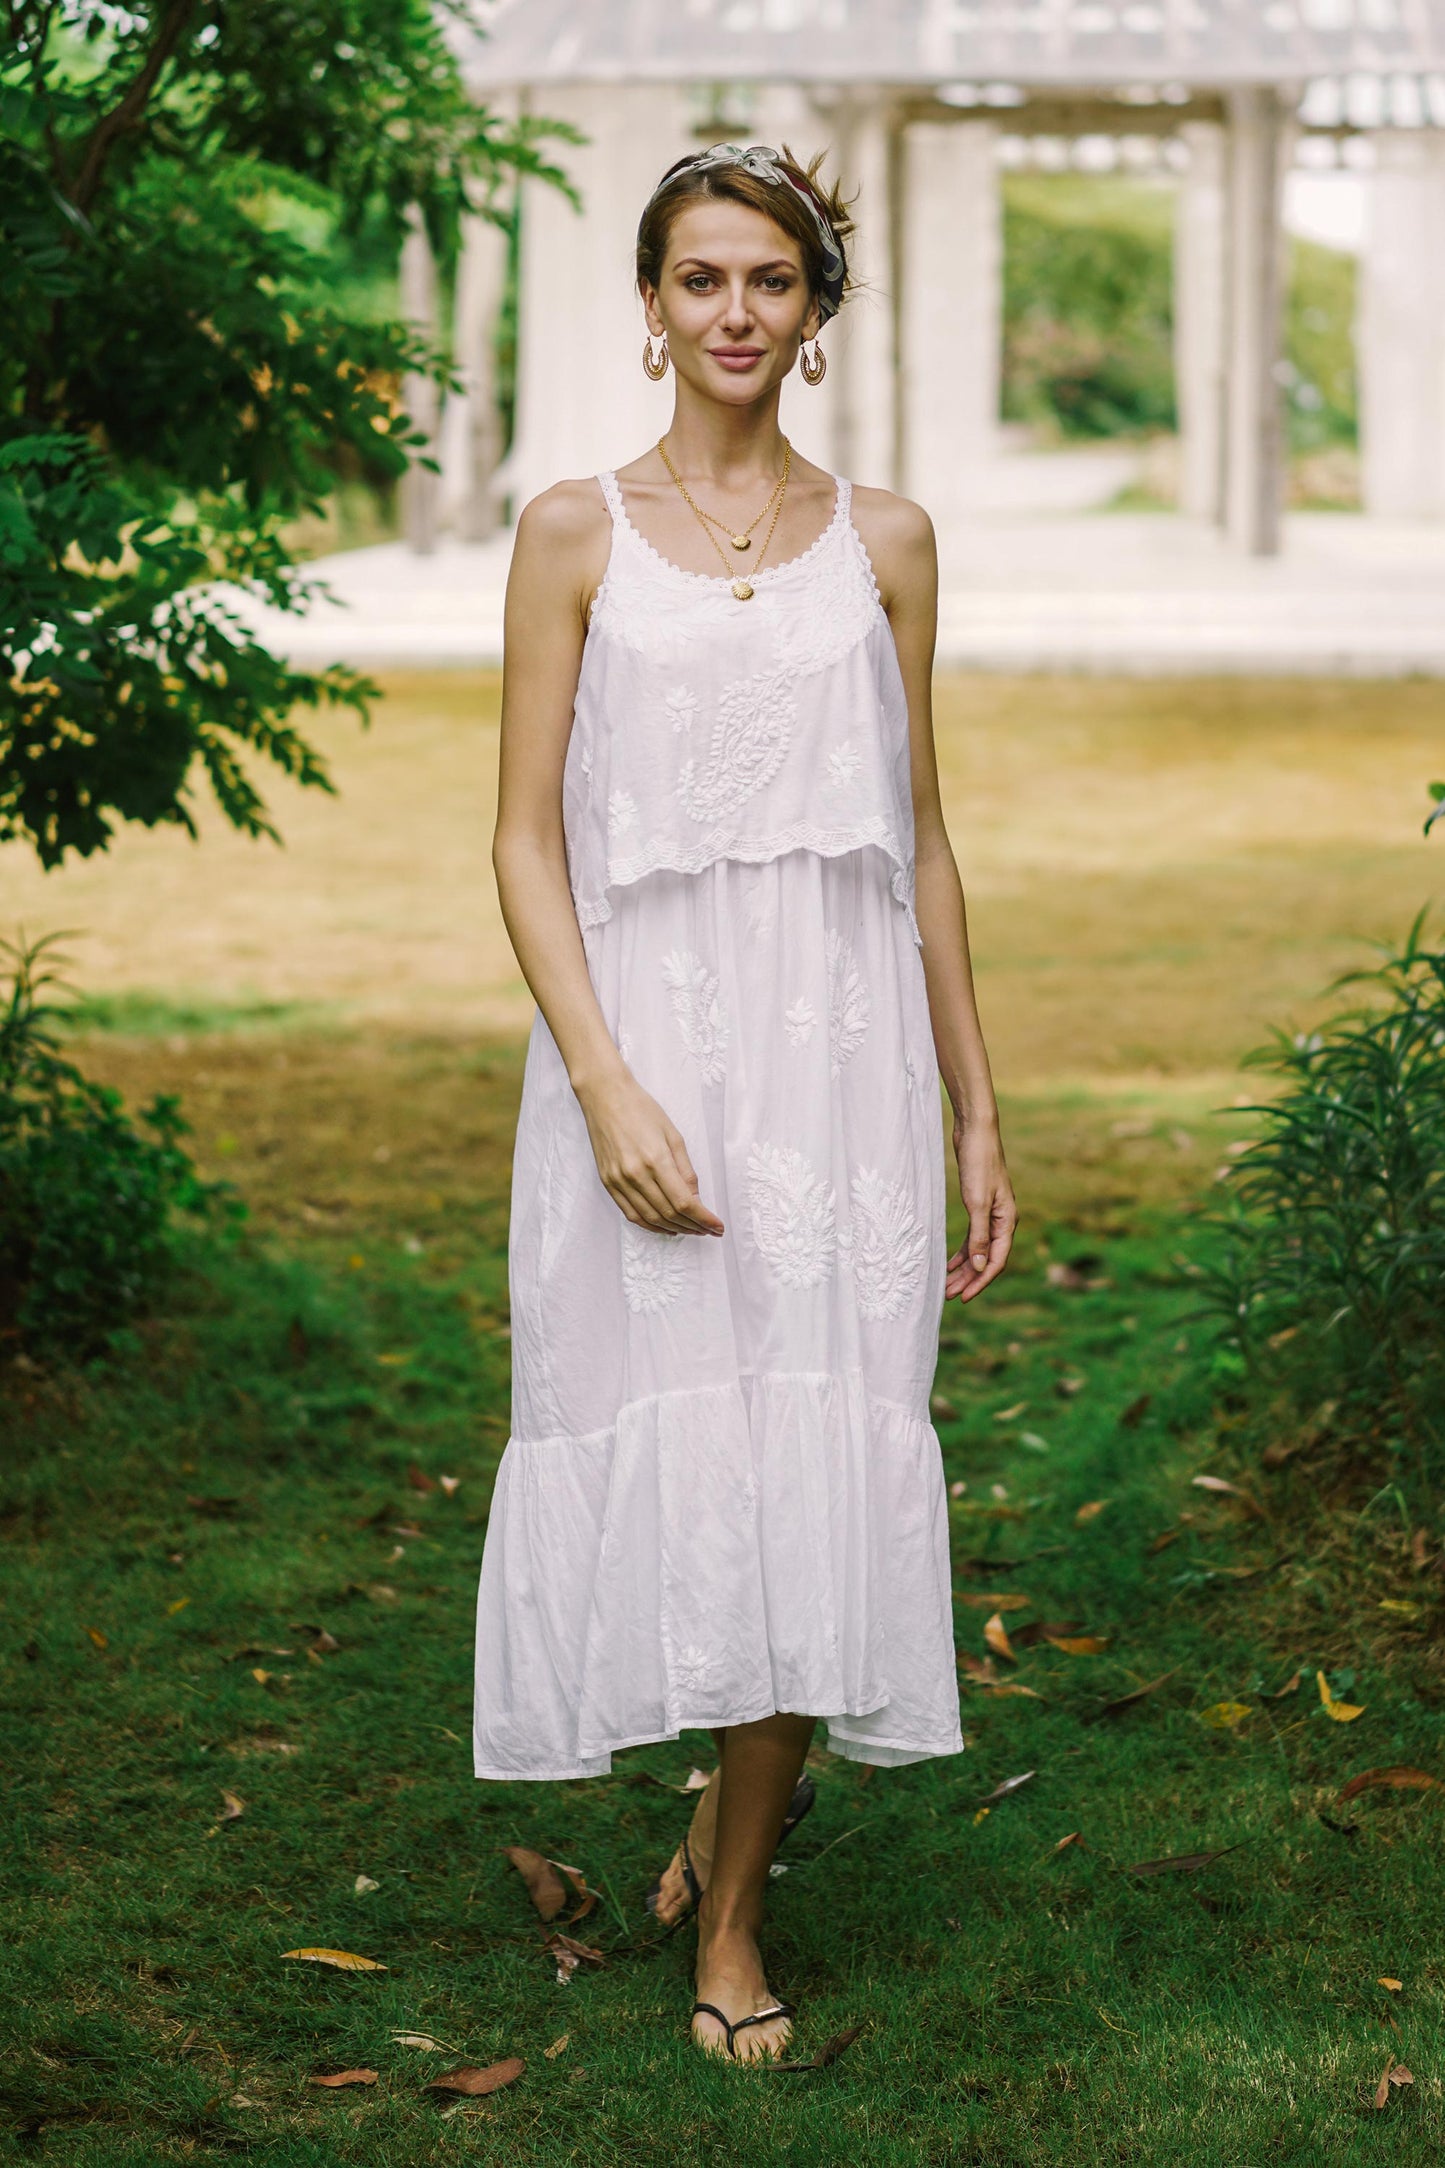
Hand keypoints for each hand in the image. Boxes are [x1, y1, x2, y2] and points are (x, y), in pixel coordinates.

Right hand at [576, 1066, 724, 1235]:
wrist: (605, 1097)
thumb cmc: (641, 1110)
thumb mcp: (673, 1135)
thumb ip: (685, 1170)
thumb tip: (695, 1198)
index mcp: (656, 1159)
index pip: (684, 1202)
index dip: (703, 1218)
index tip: (717, 1226)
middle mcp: (635, 1174)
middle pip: (668, 1213)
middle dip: (692, 1226)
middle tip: (707, 1230)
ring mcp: (618, 1181)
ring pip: (650, 1218)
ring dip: (673, 1229)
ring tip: (691, 1230)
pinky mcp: (608, 1183)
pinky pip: (631, 1214)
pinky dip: (650, 1225)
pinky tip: (665, 1226)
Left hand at [945, 1118, 1015, 1302]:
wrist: (975, 1132)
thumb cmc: (979, 1163)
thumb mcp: (977, 1203)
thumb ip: (979, 1235)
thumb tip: (980, 1265)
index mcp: (1007, 1221)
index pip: (996, 1261)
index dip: (980, 1281)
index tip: (963, 1297)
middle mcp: (1002, 1221)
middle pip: (986, 1259)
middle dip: (968, 1279)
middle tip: (948, 1296)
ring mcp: (991, 1214)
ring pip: (978, 1250)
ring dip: (963, 1268)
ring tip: (946, 1285)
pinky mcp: (978, 1206)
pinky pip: (972, 1237)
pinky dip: (961, 1252)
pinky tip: (949, 1263)